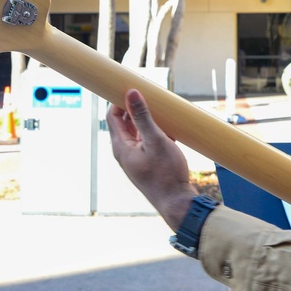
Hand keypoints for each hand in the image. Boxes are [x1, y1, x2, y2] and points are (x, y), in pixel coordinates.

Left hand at [106, 89, 196, 229]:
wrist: (178, 203)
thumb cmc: (166, 174)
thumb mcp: (156, 140)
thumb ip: (142, 116)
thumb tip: (131, 93)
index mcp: (121, 147)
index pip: (112, 116)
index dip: (119, 99)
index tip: (133, 87)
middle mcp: (126, 152)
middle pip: (125, 122)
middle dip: (136, 107)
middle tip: (150, 94)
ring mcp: (137, 158)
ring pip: (139, 131)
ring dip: (148, 119)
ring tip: (162, 108)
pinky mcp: (148, 162)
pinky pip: (148, 140)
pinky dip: (156, 131)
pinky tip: (170, 126)